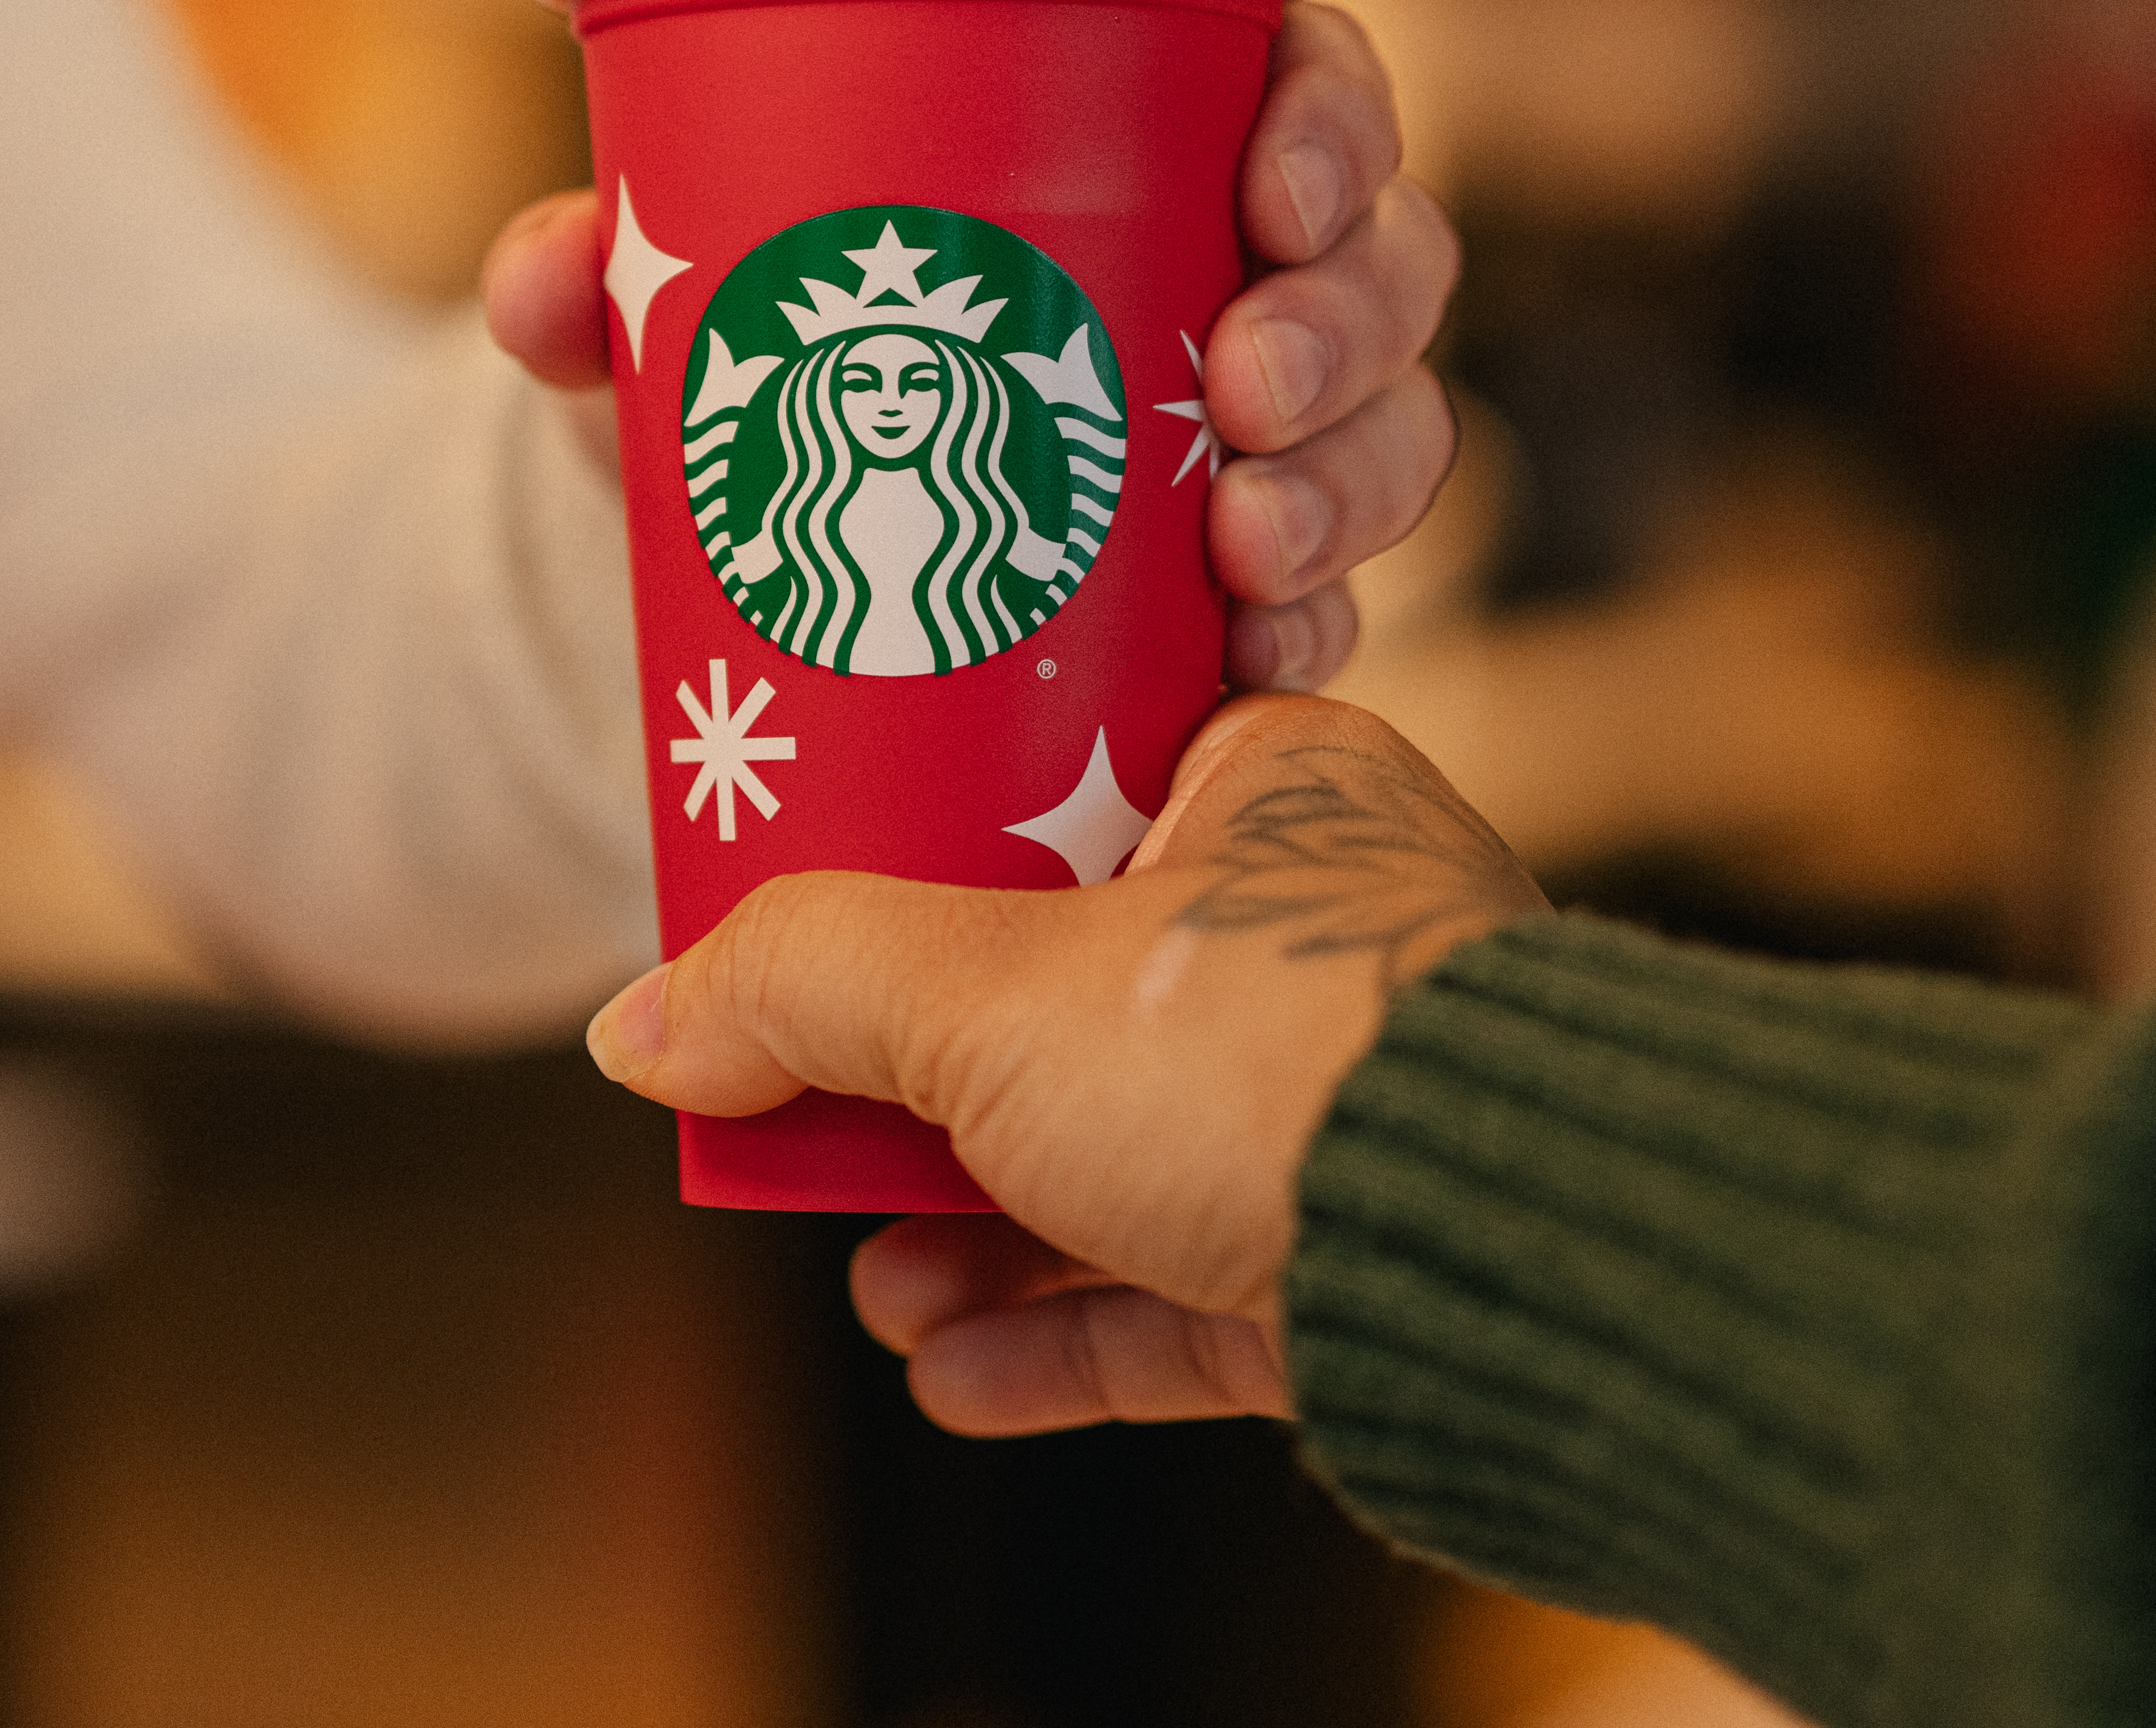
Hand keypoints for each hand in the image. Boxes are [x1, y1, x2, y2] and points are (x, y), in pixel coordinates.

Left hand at [480, 3, 1458, 692]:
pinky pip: (1333, 609)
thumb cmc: (767, 339)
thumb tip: (544, 282)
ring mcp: (1272, 440)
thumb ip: (594, 274)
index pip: (1312, 86)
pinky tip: (1261, 664)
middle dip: (1342, 326)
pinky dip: (1311, 638)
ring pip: (1390, 435)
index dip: (1334, 124)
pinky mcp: (1245, 587)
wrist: (756, 535)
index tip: (1270, 188)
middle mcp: (1257, 276)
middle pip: (1385, 266)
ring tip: (1245, 541)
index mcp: (1170, 135)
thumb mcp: (681, 296)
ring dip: (1342, 489)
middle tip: (1244, 383)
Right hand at [585, 694, 1543, 1436]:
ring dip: (974, 1234)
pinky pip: (1179, 1299)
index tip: (813, 908)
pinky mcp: (1360, 1266)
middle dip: (920, 1090)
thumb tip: (641, 1024)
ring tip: (873, 1283)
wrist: (1514, 1259)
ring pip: (1118, 1166)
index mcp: (1276, 787)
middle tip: (800, 1124)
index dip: (926, 848)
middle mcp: (1326, 935)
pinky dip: (1059, 1335)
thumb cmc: (1287, 1053)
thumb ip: (801, 986)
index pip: (1071, 786)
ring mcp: (1348, 1109)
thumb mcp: (987, 991)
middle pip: (1067, 996)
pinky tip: (949, 1369)